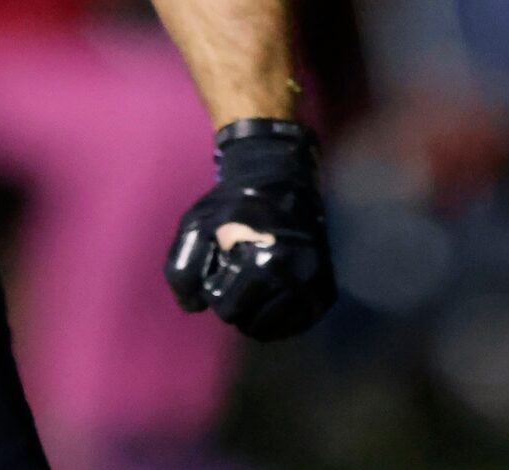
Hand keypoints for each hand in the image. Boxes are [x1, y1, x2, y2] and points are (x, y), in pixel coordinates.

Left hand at [166, 119, 336, 340]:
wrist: (281, 179)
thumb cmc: (233, 204)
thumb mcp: (196, 226)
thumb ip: (182, 270)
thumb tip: (194, 308)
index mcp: (266, 263)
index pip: (226, 310)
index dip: (216, 288)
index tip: (223, 263)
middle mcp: (297, 280)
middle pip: (250, 324)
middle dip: (237, 302)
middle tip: (240, 269)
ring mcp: (316, 287)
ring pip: (273, 330)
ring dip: (257, 311)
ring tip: (256, 278)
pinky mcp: (326, 293)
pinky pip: (296, 326)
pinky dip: (279, 317)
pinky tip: (272, 292)